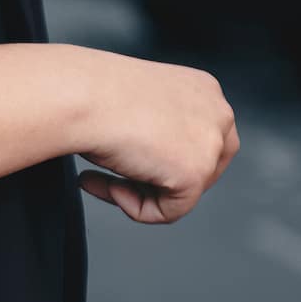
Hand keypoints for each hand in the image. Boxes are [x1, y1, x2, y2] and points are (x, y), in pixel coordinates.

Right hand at [72, 50, 237, 223]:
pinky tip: (112, 185)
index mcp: (203, 89)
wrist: (84, 97)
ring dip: (141, 193)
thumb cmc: (95, 93)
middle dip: (159, 181)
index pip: (200, 138)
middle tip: (118, 179)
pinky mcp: (195, 174)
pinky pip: (168, 212)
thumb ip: (156, 128)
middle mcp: (216, 113)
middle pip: (202, 168)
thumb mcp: (137, 104)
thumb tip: (145, 158)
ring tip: (106, 181)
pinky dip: (136, 208)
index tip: (128, 161)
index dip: (163, 160)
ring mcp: (210, 144)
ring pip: (183, 191)